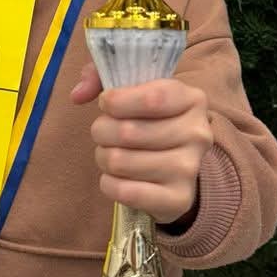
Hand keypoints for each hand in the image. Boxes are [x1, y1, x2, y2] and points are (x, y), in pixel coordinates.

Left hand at [71, 63, 212, 224]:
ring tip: (111, 152)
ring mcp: (190, 169)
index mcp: (193, 99)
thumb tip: (78, 95)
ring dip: (103, 156)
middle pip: (129, 132)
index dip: (117, 101)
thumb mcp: (132, 87)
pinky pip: (124, 191)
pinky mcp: (178, 199)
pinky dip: (108, 183)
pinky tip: (115, 176)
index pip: (152, 99)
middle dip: (102, 130)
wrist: (176, 166)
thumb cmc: (149, 119)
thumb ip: (100, 77)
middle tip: (104, 131)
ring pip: (121, 162)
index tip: (105, 103)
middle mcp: (198, 134)